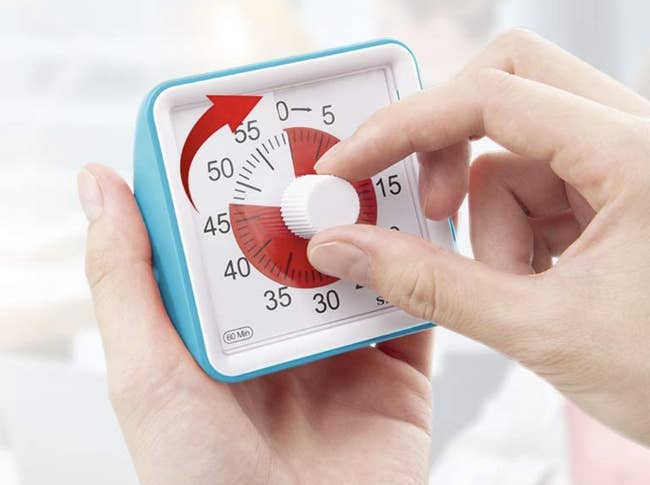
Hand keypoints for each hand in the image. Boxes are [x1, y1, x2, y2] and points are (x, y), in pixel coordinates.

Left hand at [79, 165, 432, 483]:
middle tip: (321, 132)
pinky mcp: (397, 375)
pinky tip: (422, 226)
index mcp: (216, 328)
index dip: (230, 179)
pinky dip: (421, 269)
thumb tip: (99, 186)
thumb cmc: (204, 484)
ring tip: (377, 164)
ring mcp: (339, 351)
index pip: (221, 234)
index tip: (243, 125)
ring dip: (368, 220)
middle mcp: (277, 333)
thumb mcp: (148, 376)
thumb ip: (126, 280)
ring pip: (359, 265)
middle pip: (296, 243)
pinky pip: (413, 308)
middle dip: (308, 191)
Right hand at [309, 29, 649, 444]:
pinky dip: (513, 235)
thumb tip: (348, 247)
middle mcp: (635, 139)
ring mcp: (624, 163)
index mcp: (636, 153)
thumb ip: (428, 284)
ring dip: (492, 223)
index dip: (404, 126)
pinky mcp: (612, 194)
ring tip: (520, 292)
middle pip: (508, 87)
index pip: (491, 95)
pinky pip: (533, 188)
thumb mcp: (540, 330)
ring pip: (514, 155)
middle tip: (431, 209)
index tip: (351, 165)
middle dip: (449, 148)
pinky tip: (537, 284)